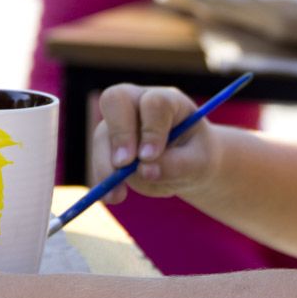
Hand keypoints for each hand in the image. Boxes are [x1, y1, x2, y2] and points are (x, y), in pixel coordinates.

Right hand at [92, 84, 221, 202]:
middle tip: (124, 165)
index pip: (154, 103)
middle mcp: (140, 103)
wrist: (189, 164)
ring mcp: (120, 120)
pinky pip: (98, 157)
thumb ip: (176, 165)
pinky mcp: (108, 141)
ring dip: (106, 166)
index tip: (150, 156)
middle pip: (115, 100)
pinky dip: (102, 178)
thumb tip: (145, 171)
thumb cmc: (197, 156)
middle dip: (119, 134)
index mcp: (170, 100)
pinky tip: (113, 196)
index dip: (150, 129)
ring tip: (118, 195)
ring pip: (102, 134)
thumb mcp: (198, 163)